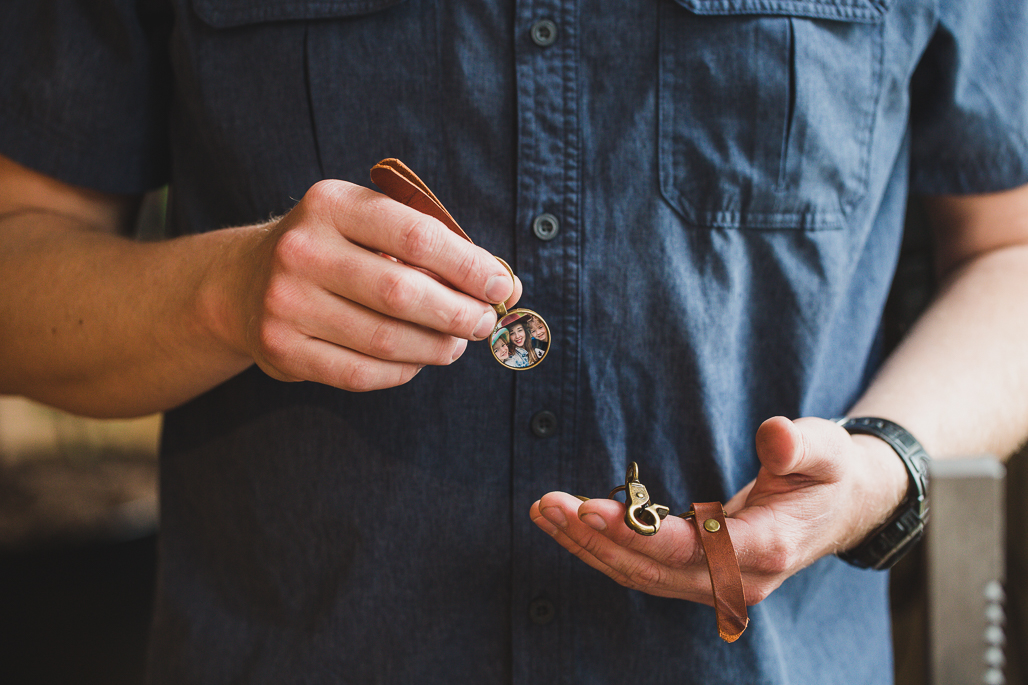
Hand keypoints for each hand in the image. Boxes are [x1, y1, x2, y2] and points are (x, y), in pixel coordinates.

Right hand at [212, 180, 520, 390]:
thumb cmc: (332, 249)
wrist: (242, 283)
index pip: (417, 237)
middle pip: (402, 293)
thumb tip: (502, 284)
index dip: (469, 267)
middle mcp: (301, 249)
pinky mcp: (281, 350)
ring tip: (457, 343)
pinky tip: (418, 361)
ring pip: (385, 340)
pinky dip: (402, 372)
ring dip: (436, 347)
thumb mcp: (368, 224)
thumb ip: (431, 246)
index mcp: (331, 204)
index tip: (502, 286)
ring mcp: (285, 302)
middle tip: (484, 322)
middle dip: (458, 313)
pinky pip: (360, 373)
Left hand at [529, 416, 908, 604]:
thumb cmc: (828, 472)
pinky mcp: (698, 577)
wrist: (841, 509)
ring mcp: (716, 584)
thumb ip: (799, 444)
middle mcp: (738, 578)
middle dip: (596, 538)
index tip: (593, 506)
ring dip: (589, 546)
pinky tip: (570, 525)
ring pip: (640, 576)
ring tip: (545, 512)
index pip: (695, 549)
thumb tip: (774, 433)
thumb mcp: (826, 449)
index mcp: (768, 547)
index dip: (640, 532)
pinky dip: (603, 549)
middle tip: (549, 505)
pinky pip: (643, 570)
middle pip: (654, 570)